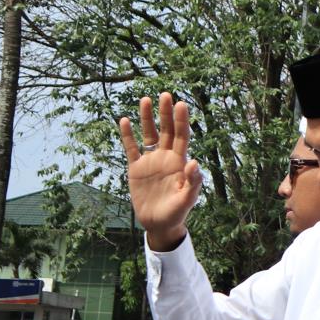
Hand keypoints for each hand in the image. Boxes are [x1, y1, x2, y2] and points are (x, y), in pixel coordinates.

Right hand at [120, 94, 201, 249]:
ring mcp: (150, 162)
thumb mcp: (187, 200)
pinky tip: (125, 120)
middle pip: (166, 130)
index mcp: (179, 162)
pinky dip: (128, 135)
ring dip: (147, 118)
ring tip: (145, 99)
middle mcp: (165, 158)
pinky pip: (131, 149)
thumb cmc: (176, 213)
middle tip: (165, 95)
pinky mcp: (136, 169)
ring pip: (148, 135)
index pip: (182, 137)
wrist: (159, 224)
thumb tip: (194, 162)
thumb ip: (192, 182)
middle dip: (166, 113)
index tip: (181, 104)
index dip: (181, 121)